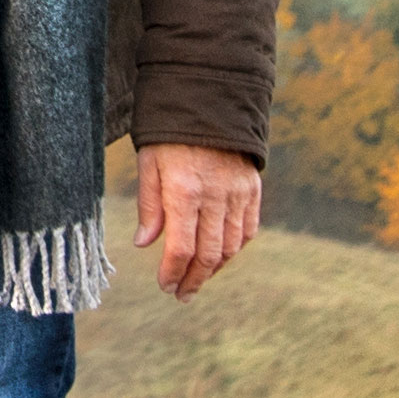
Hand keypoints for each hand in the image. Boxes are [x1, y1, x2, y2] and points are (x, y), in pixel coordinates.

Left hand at [134, 143, 260, 299]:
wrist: (211, 103)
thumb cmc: (170, 135)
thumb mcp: (149, 164)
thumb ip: (149, 206)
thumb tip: (145, 243)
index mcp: (184, 191)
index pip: (182, 247)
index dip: (173, 272)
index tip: (165, 286)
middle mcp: (215, 197)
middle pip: (209, 254)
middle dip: (194, 280)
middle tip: (181, 294)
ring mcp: (238, 195)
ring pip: (231, 247)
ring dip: (214, 269)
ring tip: (197, 280)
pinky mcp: (253, 190)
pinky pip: (248, 230)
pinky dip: (234, 249)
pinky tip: (219, 258)